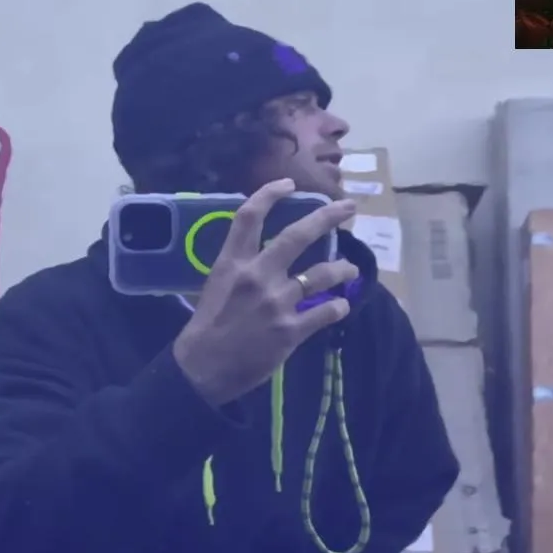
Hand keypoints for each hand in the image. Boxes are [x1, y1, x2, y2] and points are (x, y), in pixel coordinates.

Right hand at [173, 179, 359, 405]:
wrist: (202, 369)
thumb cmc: (205, 327)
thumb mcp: (215, 286)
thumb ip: (240, 267)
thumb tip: (262, 254)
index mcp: (233, 263)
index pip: (249, 216)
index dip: (270, 194)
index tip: (289, 184)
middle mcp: (257, 275)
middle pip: (297, 236)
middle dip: (327, 218)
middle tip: (349, 208)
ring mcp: (277, 302)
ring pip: (322, 274)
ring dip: (342, 268)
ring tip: (350, 269)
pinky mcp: (291, 330)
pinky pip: (325, 313)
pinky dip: (338, 307)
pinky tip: (341, 307)